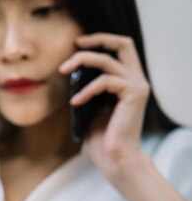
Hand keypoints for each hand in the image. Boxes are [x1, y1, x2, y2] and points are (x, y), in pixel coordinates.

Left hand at [59, 33, 150, 182]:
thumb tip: (69, 77)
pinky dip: (87, 89)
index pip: (120, 49)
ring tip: (63, 71)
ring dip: (82, 61)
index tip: (77, 44)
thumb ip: (87, 92)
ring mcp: (137, 86)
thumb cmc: (101, 140)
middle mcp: (136, 80)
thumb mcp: (90, 110)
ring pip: (108, 60)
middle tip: (75, 44)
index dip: (100, 41)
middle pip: (123, 44)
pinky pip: (106, 81)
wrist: (114, 160)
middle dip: (98, 39)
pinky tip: (75, 102)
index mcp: (127, 82)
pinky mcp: (134, 94)